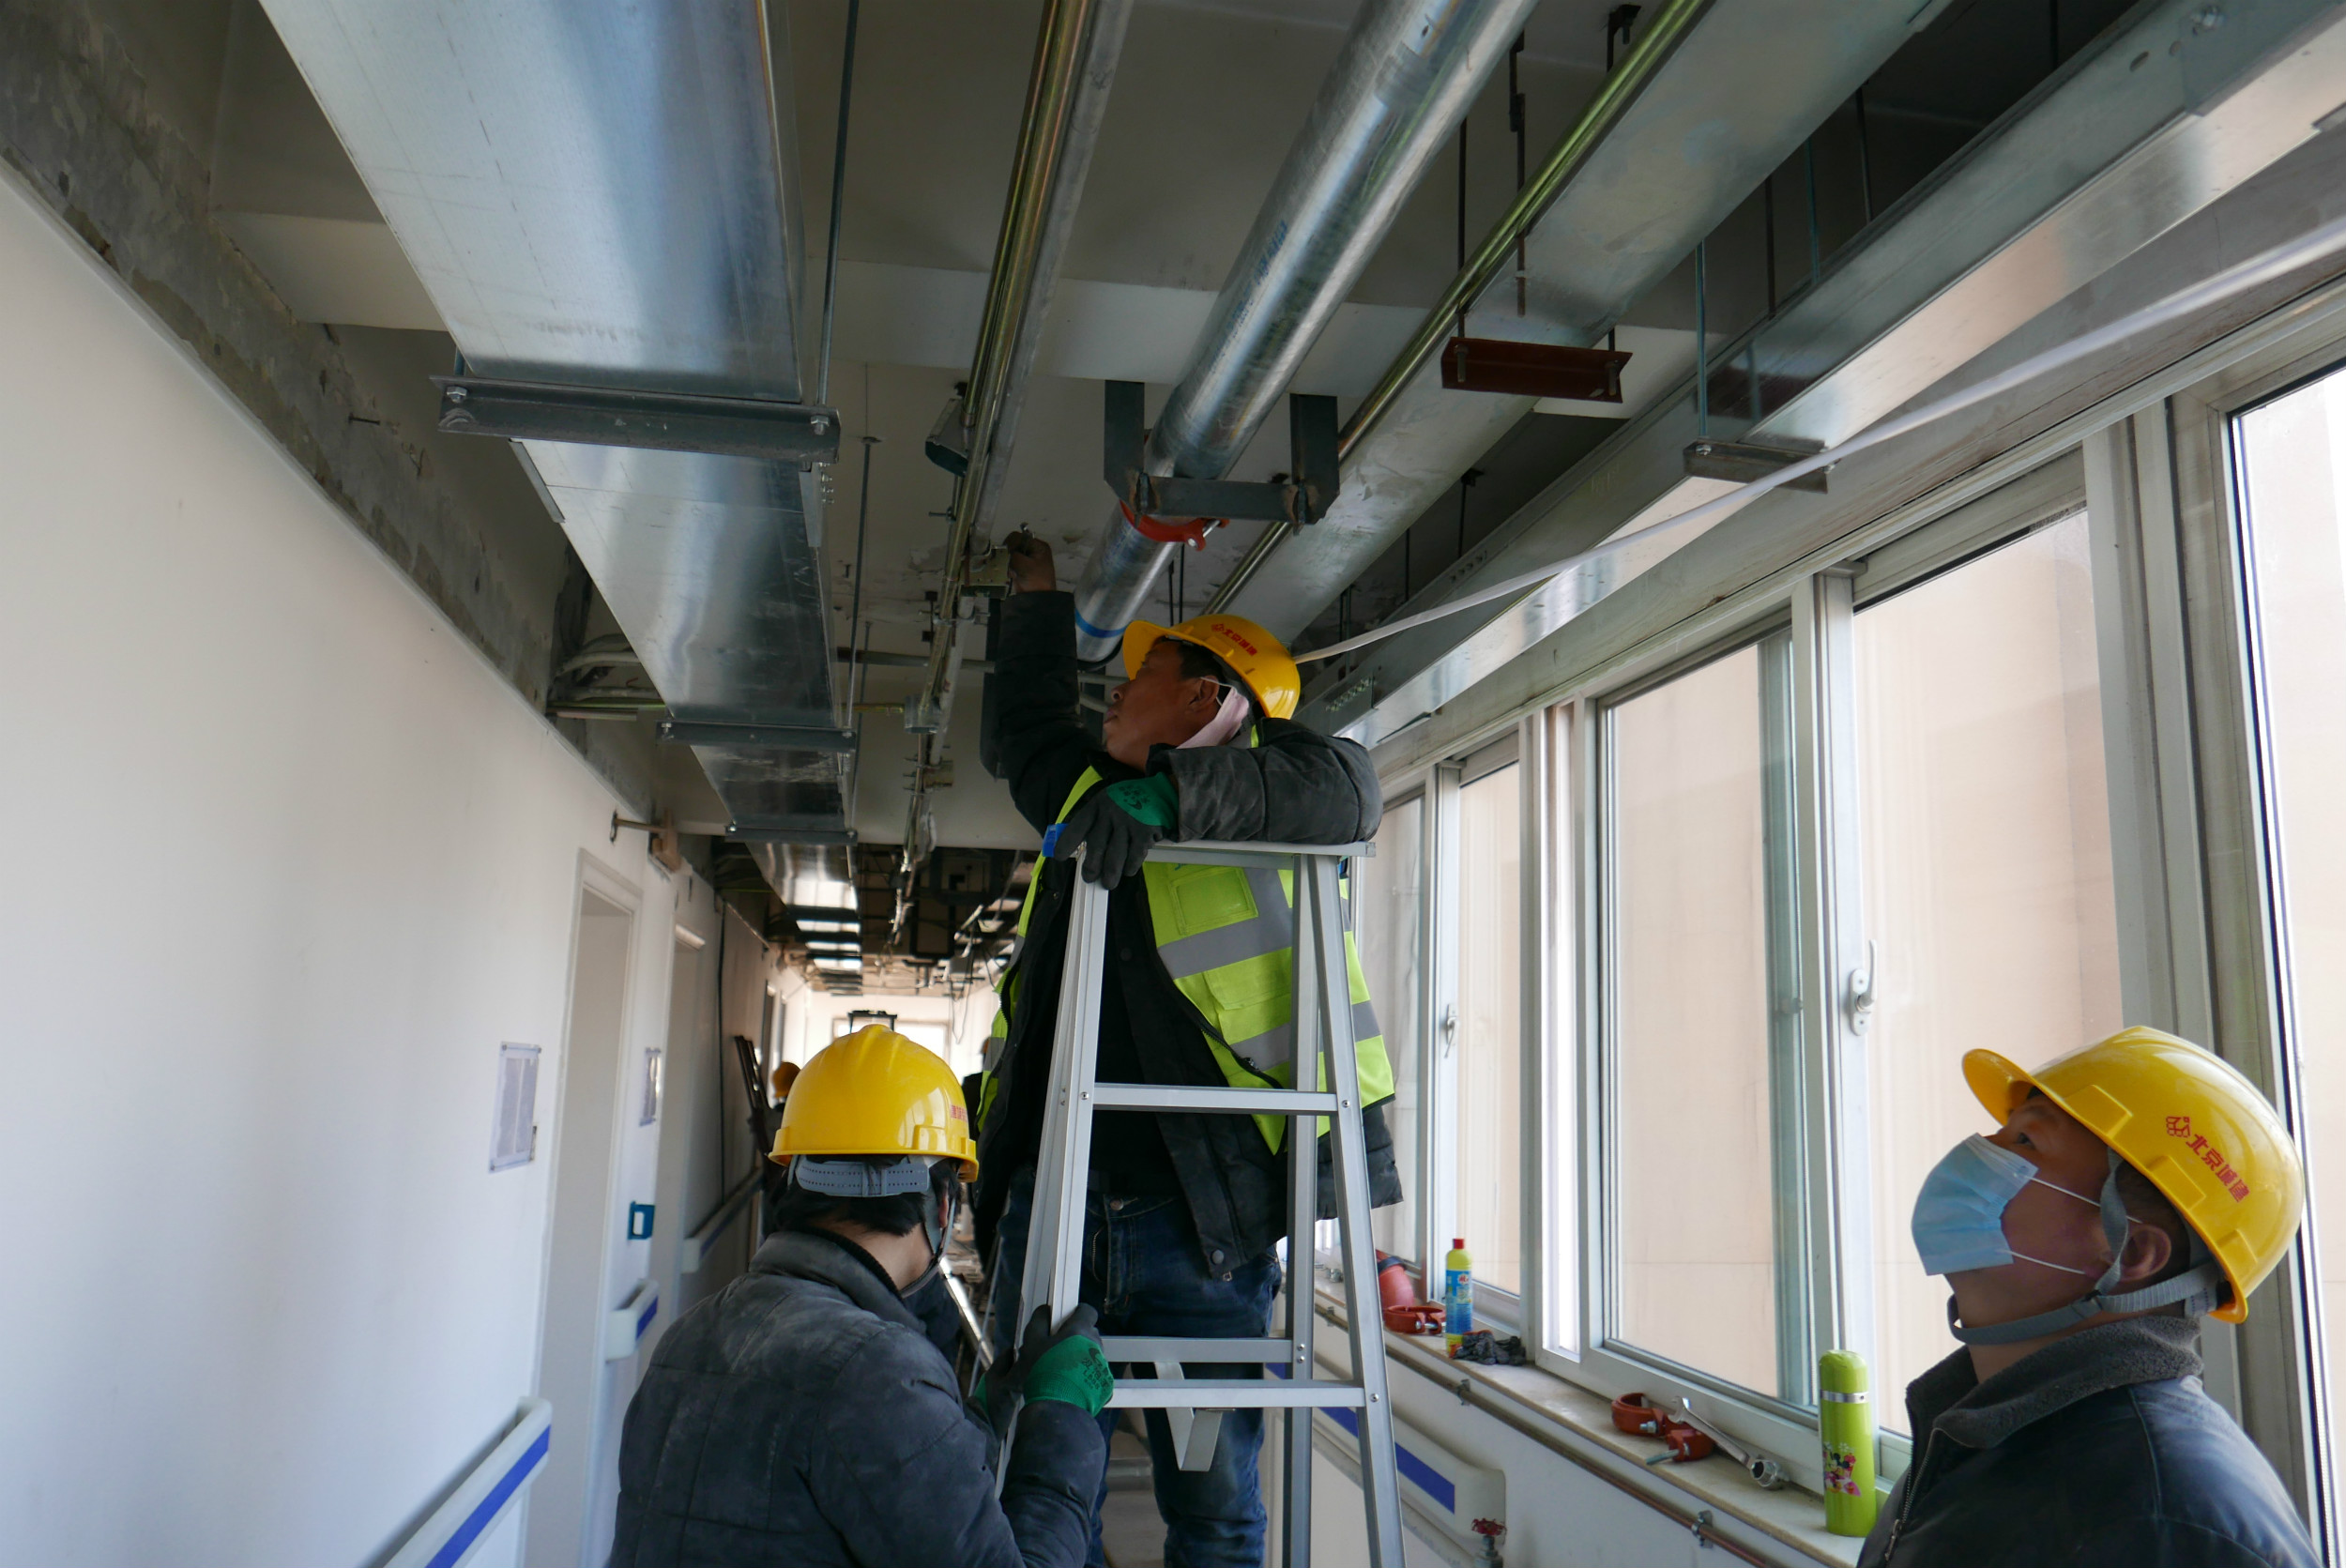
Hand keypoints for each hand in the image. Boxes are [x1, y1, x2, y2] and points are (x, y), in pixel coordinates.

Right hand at [981, 1303, 1108, 1432]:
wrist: (1057, 1407)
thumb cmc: (1044, 1371)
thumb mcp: (1032, 1342)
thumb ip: (1039, 1321)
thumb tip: (1045, 1311)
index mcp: (1080, 1331)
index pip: (1087, 1311)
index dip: (1076, 1313)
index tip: (1065, 1320)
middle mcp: (1096, 1345)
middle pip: (1089, 1334)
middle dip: (1075, 1338)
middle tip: (1058, 1349)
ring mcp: (1102, 1365)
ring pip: (1091, 1355)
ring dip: (1080, 1358)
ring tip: (1062, 1370)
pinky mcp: (1105, 1384)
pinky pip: (1095, 1373)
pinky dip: (1085, 1376)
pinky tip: (1070, 1384)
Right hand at [1004, 528, 1055, 593]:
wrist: (1038, 601)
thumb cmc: (1036, 582)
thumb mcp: (1024, 564)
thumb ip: (1012, 554)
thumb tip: (1002, 550)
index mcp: (1038, 546)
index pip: (1018, 537)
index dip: (1009, 544)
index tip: (1005, 554)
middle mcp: (1033, 550)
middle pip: (1013, 545)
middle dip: (1008, 554)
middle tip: (1009, 564)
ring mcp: (1028, 559)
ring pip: (1010, 554)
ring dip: (1008, 562)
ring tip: (1012, 572)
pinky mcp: (1022, 568)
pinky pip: (1011, 563)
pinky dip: (1008, 568)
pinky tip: (1012, 575)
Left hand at [1049, 777, 1175, 887]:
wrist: (1160, 792)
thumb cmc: (1129, 801)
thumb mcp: (1107, 802)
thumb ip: (1093, 821)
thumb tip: (1076, 845)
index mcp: (1098, 805)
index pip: (1077, 826)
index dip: (1067, 843)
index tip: (1059, 857)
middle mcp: (1111, 813)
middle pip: (1096, 846)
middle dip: (1091, 867)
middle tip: (1089, 878)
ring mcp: (1128, 822)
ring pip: (1115, 857)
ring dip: (1110, 874)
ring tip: (1108, 883)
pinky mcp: (1145, 832)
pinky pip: (1134, 856)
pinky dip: (1131, 867)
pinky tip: (1128, 870)